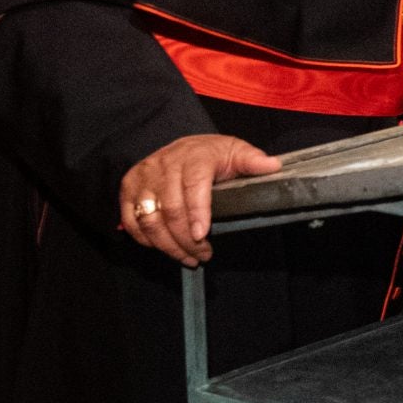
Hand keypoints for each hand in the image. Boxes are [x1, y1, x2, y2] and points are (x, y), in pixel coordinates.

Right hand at [118, 134, 282, 266]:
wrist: (184, 146)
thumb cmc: (212, 154)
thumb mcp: (236, 151)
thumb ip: (252, 160)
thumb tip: (273, 166)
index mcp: (194, 156)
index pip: (193, 186)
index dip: (197, 213)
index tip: (203, 235)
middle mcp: (164, 165)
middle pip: (170, 209)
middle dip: (186, 239)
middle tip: (202, 255)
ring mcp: (144, 177)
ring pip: (149, 218)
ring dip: (167, 245)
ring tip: (188, 257)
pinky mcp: (129, 187)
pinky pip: (131, 219)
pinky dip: (145, 238)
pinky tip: (164, 247)